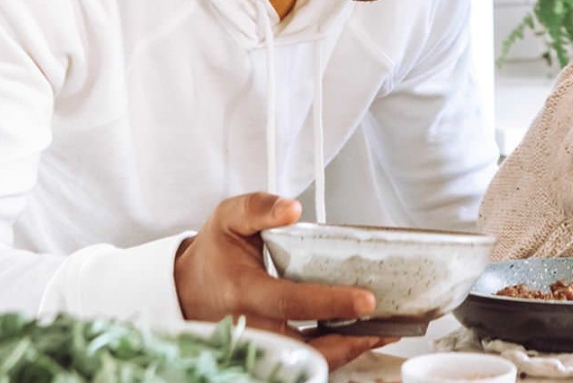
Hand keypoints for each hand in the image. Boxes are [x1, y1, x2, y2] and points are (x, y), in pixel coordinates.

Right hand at [174, 192, 388, 367]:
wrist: (186, 289)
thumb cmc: (214, 254)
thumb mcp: (229, 219)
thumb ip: (258, 208)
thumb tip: (291, 209)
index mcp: (242, 291)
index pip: (290, 303)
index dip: (329, 303)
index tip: (365, 300)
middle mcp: (249, 326)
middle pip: (303, 347)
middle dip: (348, 341)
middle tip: (386, 326)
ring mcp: (256, 347)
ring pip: (304, 363)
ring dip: (346, 352)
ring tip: (382, 332)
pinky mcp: (263, 356)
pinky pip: (300, 364)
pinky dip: (332, 355)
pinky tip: (360, 339)